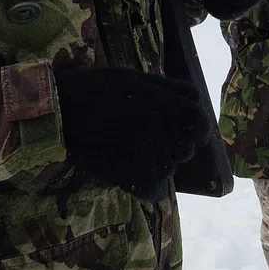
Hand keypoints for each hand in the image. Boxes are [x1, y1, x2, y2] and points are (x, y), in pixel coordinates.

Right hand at [53, 68, 210, 198]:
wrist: (65, 112)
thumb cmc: (103, 89)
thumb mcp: (143, 79)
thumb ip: (175, 91)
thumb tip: (195, 101)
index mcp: (179, 111)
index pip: (203, 127)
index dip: (193, 127)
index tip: (177, 126)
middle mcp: (174, 138)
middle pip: (187, 149)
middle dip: (174, 144)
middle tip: (144, 135)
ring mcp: (156, 162)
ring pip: (170, 168)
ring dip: (157, 162)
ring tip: (129, 148)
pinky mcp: (137, 182)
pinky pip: (156, 191)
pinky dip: (147, 185)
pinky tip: (130, 170)